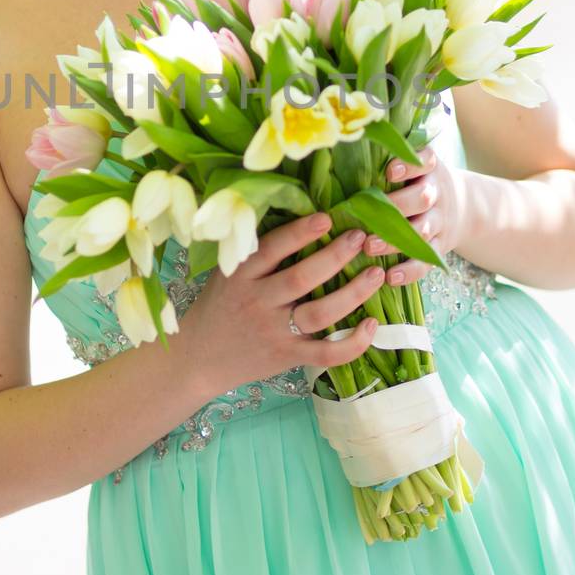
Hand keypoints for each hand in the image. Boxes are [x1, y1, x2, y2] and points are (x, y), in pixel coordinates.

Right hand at [178, 210, 386, 399]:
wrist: (197, 358)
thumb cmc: (219, 307)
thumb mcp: (227, 273)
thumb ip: (257, 253)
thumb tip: (304, 215)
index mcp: (240, 275)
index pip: (271, 249)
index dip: (300, 233)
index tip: (327, 218)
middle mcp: (256, 302)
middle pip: (301, 278)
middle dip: (335, 257)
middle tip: (360, 238)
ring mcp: (273, 332)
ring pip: (319, 313)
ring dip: (353, 294)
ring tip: (376, 274)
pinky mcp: (287, 357)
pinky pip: (325, 353)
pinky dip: (352, 343)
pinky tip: (372, 325)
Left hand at [361, 144, 464, 287]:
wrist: (465, 208)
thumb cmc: (420, 182)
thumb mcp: (417, 165)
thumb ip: (388, 158)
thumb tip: (341, 150)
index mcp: (430, 170)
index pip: (425, 161)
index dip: (409, 165)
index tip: (389, 171)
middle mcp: (437, 194)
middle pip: (422, 198)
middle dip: (396, 206)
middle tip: (366, 214)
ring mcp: (440, 223)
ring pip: (422, 232)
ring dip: (395, 240)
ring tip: (369, 247)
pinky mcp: (440, 249)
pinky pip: (427, 262)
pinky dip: (409, 271)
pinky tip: (390, 277)